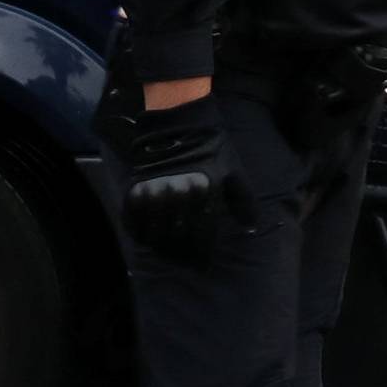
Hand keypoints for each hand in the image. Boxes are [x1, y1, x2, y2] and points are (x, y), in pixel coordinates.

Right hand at [122, 93, 254, 262]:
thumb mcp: (234, 172)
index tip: (202, 265)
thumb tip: (252, 231)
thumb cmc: (211, 147)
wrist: (177, 121)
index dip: (203, 255)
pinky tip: (151, 240)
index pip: (201, 237)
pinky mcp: (134, 191)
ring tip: (169, 253)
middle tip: (186, 263)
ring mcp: (153, 192)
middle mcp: (177, 194)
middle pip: (178, 241)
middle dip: (184, 257)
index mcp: (203, 192)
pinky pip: (136, 226)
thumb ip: (244, 203)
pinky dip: (142, 237)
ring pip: (156, 238)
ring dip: (163, 250)